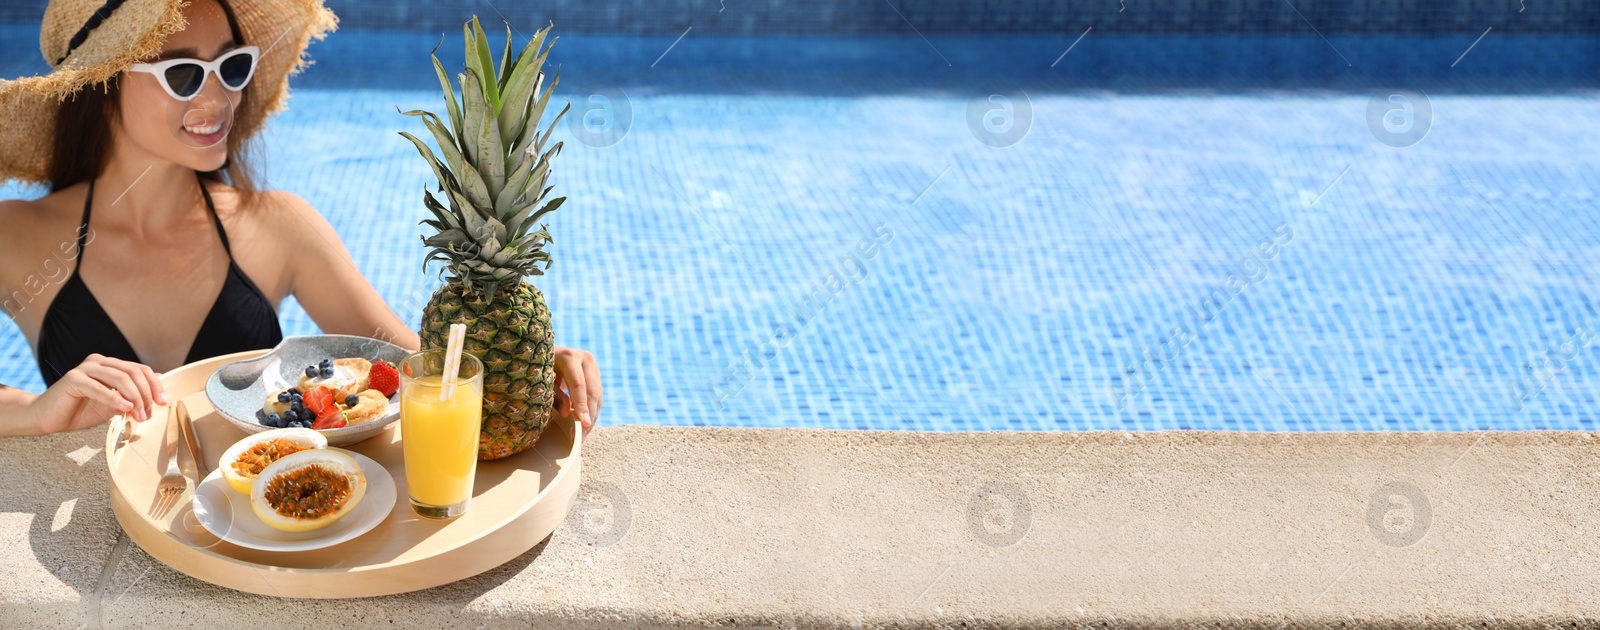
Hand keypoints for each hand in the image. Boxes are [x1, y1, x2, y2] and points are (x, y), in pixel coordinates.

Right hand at [30, 354, 165, 434]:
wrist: (48, 418)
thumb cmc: (81, 411)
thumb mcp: (114, 404)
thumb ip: (132, 396)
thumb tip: (158, 388)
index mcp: (110, 365)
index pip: (140, 369)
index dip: (155, 385)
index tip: (164, 402)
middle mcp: (99, 361)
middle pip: (133, 372)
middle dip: (146, 394)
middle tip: (150, 413)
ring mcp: (85, 368)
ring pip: (120, 378)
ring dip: (134, 398)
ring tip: (140, 415)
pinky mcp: (73, 379)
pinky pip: (99, 388)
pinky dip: (115, 398)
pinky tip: (126, 408)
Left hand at [551, 346, 600, 435]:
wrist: (546, 352)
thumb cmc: (539, 367)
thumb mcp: (543, 380)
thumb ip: (555, 395)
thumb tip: (568, 414)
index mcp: (569, 357)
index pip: (578, 384)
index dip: (581, 405)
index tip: (583, 424)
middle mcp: (585, 359)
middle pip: (592, 391)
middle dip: (589, 416)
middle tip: (582, 437)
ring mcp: (593, 366)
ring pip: (598, 396)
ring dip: (592, 417)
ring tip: (583, 436)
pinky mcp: (596, 375)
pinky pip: (597, 397)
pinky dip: (592, 412)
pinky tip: (585, 426)